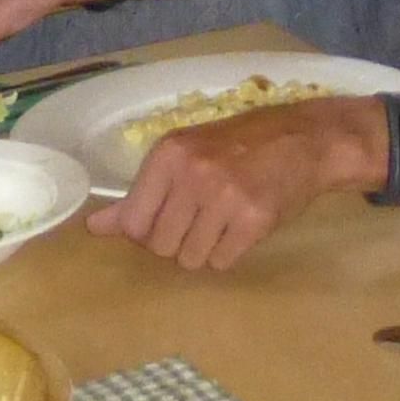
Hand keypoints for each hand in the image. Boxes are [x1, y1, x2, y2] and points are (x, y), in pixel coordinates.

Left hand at [91, 96, 379, 270]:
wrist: (305, 138)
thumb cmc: (238, 146)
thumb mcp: (184, 155)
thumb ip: (140, 194)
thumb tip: (94, 228)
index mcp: (169, 154)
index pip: (134, 224)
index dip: (149, 231)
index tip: (171, 218)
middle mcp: (193, 173)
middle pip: (161, 247)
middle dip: (179, 241)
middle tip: (203, 218)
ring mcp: (224, 196)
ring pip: (190, 260)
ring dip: (205, 250)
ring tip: (224, 221)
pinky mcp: (254, 219)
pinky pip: (222, 262)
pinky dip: (231, 252)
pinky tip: (243, 226)